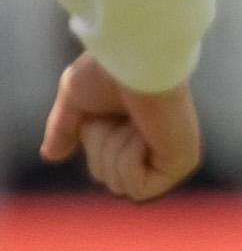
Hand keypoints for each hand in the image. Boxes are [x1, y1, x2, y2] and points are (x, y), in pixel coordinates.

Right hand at [37, 53, 201, 199]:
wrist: (133, 60)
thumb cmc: (106, 70)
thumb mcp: (75, 99)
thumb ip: (64, 128)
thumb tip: (51, 155)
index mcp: (134, 130)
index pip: (100, 165)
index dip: (91, 140)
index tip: (103, 112)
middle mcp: (154, 144)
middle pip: (104, 176)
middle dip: (100, 146)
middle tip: (118, 114)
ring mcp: (170, 155)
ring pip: (118, 185)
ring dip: (113, 150)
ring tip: (133, 121)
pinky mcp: (182, 162)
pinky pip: (138, 190)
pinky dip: (128, 162)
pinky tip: (142, 134)